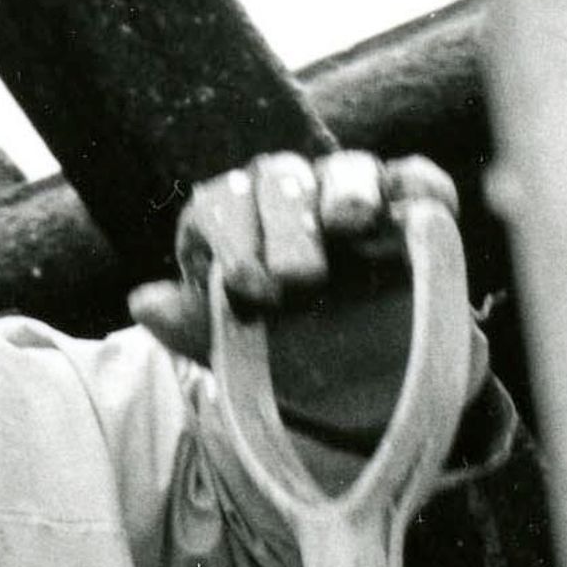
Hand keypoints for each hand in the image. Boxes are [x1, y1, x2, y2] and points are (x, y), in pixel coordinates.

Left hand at [129, 149, 459, 401]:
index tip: (250, 289)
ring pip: (345, 167)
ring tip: (351, 224)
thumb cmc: (292, 366)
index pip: (221, 205)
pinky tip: (422, 210)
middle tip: (301, 279)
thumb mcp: (239, 358)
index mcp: (239, 228)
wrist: (371, 398)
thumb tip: (143, 302)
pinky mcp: (413, 214)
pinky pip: (417, 181)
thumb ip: (192, 327)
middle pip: (280, 178)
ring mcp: (355, 203)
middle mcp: (292, 204)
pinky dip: (421, 186)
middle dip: (285, 221)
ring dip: (345, 187)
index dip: (230, 237)